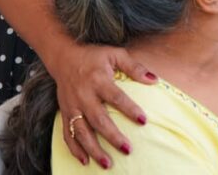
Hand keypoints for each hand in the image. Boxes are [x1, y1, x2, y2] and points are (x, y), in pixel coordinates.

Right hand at [47, 43, 156, 167]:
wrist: (63, 57)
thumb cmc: (93, 56)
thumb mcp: (114, 54)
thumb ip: (134, 66)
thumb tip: (154, 79)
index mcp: (98, 80)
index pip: (116, 97)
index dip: (129, 109)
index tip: (143, 121)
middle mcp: (83, 95)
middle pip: (98, 119)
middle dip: (112, 136)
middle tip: (127, 149)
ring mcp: (72, 106)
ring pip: (81, 132)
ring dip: (93, 149)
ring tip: (107, 163)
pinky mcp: (64, 113)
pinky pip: (67, 134)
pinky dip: (75, 149)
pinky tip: (85, 161)